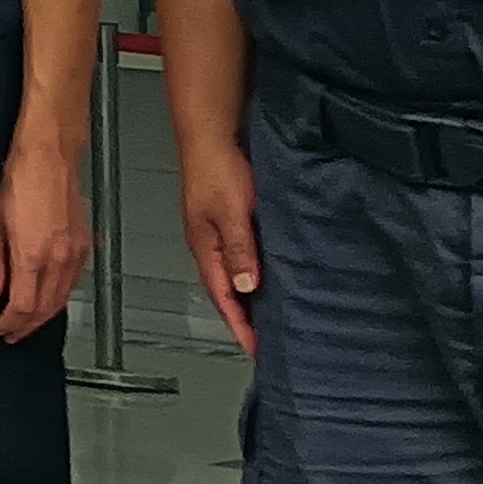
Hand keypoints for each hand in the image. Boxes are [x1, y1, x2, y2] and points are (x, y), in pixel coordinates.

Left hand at [0, 140, 92, 342]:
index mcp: (32, 254)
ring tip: (28, 323)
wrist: (50, 156)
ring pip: (63, 298)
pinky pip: (74, 282)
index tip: (0, 329)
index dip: (12, 323)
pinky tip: (49, 299)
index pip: (23, 305)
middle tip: (12, 334)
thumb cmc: (19, 180)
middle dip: (28, 325)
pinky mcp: (85, 245)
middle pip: (46, 307)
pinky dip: (60, 297)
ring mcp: (76, 253)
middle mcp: (59, 258)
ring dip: (45, 315)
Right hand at [180, 134, 262, 354]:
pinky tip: (273, 274)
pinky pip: (246, 256)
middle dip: (246, 317)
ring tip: (276, 315)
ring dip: (254, 295)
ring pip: (239, 273)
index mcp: (206, 248)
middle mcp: (211, 244)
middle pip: (229, 290)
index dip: (240, 325)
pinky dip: (258, 272)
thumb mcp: (231, 213)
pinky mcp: (233, 220)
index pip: (224, 298)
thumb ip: (240, 250)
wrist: (212, 133)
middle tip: (270, 340)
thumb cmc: (217, 169)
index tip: (257, 350)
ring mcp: (221, 232)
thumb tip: (247, 287)